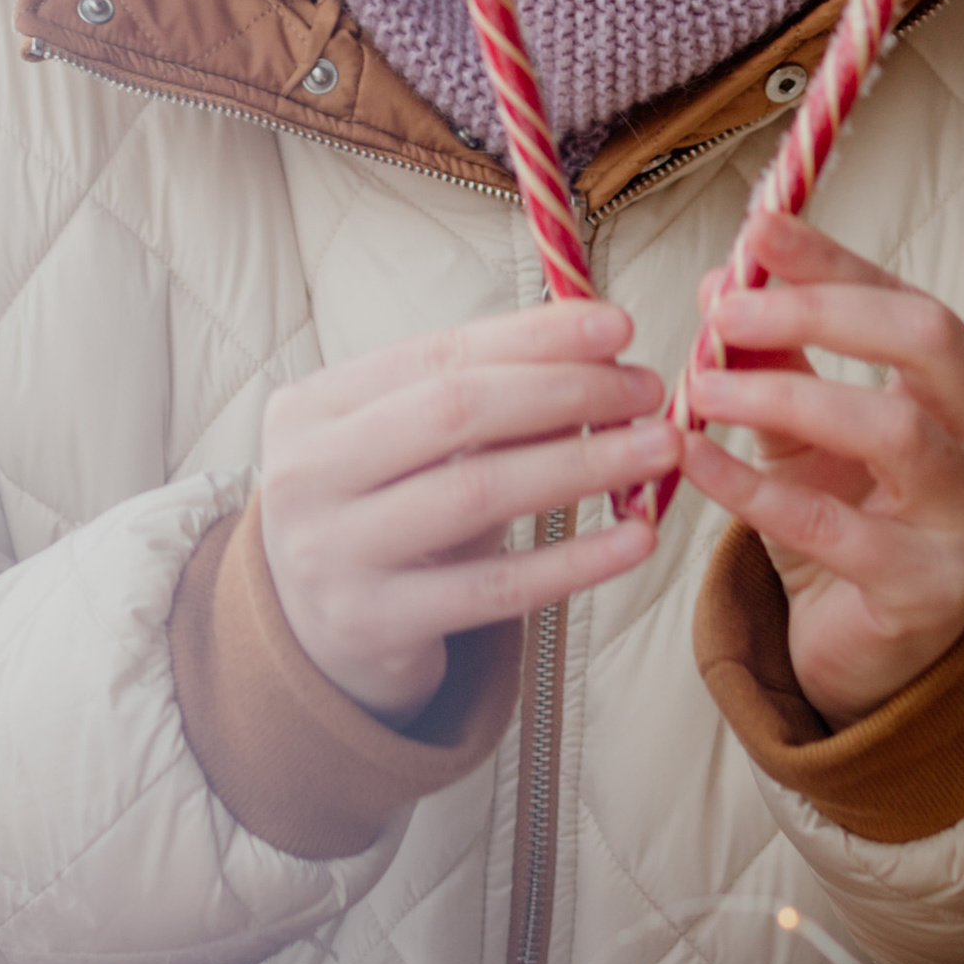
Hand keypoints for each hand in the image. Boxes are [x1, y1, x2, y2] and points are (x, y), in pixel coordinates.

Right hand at [259, 299, 675, 723]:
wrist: (305, 637)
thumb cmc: (373, 513)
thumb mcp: (399, 448)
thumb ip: (475, 403)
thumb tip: (596, 356)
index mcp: (311, 405)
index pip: (438, 354)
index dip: (533, 337)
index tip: (615, 326)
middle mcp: (308, 471)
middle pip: (456, 411)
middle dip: (566, 391)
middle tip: (646, 390)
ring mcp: (333, 551)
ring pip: (479, 492)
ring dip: (583, 464)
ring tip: (658, 449)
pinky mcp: (374, 624)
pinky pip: (494, 589)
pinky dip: (573, 560)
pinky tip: (635, 540)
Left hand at [677, 212, 963, 726]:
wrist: (875, 637)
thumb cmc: (850, 500)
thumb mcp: (803, 412)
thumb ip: (769, 350)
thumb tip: (722, 278)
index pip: (903, 294)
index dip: (828, 259)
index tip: (757, 227)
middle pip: (927, 340)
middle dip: (819, 312)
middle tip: (726, 312)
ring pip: (894, 430)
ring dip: (784, 398)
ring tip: (701, 386)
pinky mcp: (931, 589)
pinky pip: (835, 528)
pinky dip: (753, 489)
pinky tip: (692, 459)